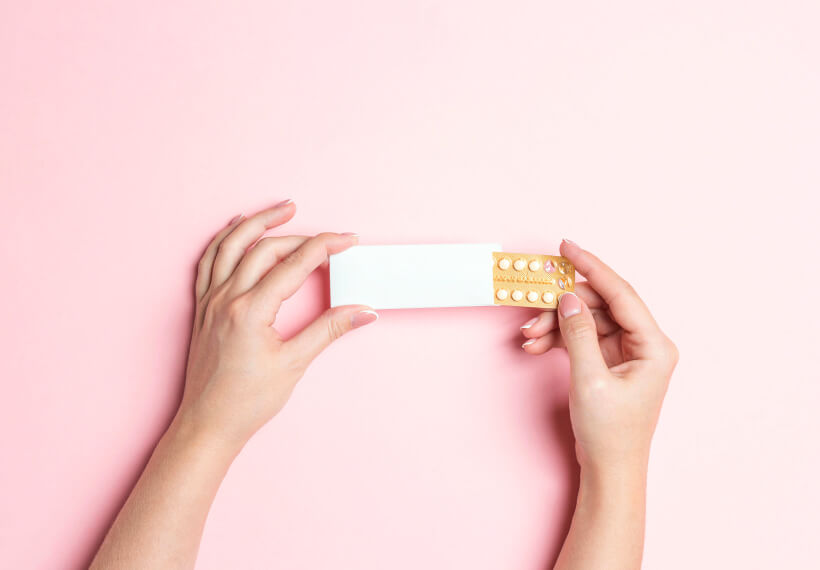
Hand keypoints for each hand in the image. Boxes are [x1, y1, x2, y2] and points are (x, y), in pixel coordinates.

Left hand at [176, 200, 377, 449]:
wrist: (208, 424)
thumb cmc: (246, 401)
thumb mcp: (294, 364)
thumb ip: (329, 330)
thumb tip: (363, 311)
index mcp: (251, 311)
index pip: (295, 264)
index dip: (325, 247)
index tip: (347, 240)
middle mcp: (226, 299)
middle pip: (266, 249)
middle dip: (302, 236)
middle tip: (329, 238)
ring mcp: (210, 301)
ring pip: (231, 245)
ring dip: (258, 222)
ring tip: (283, 209)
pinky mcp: (202, 308)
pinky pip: (209, 261)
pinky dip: (224, 239)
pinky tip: (237, 228)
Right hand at [520, 239, 677, 472]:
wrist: (609, 469)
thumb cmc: (610, 433)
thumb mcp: (589, 378)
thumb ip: (578, 332)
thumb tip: (568, 298)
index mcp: (654, 346)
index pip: (621, 294)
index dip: (592, 268)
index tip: (568, 248)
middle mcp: (645, 344)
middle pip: (600, 305)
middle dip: (563, 305)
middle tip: (533, 301)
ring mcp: (627, 352)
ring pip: (587, 319)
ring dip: (556, 324)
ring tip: (529, 334)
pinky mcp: (610, 361)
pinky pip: (582, 336)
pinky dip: (559, 338)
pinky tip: (536, 344)